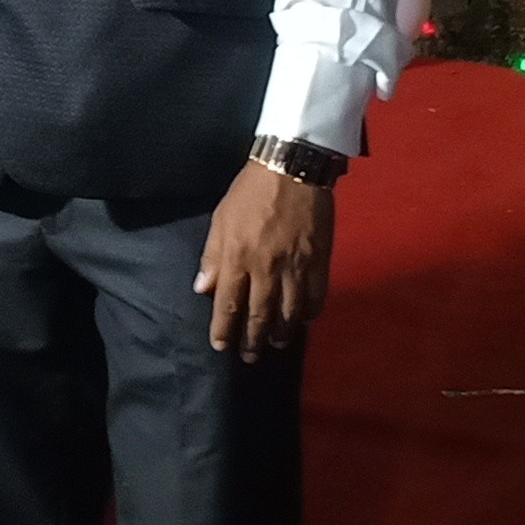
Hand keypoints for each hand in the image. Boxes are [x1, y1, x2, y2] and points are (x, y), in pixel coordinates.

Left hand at [196, 159, 332, 361]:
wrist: (292, 167)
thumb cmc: (250, 191)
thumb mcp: (221, 219)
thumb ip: (212, 256)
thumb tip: (204, 288)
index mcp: (238, 257)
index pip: (228, 304)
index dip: (224, 329)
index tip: (220, 345)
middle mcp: (266, 268)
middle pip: (259, 315)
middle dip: (252, 340)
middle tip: (248, 356)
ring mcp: (296, 267)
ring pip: (289, 313)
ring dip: (282, 334)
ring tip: (276, 343)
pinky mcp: (320, 261)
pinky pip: (316, 297)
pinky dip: (309, 313)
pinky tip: (303, 320)